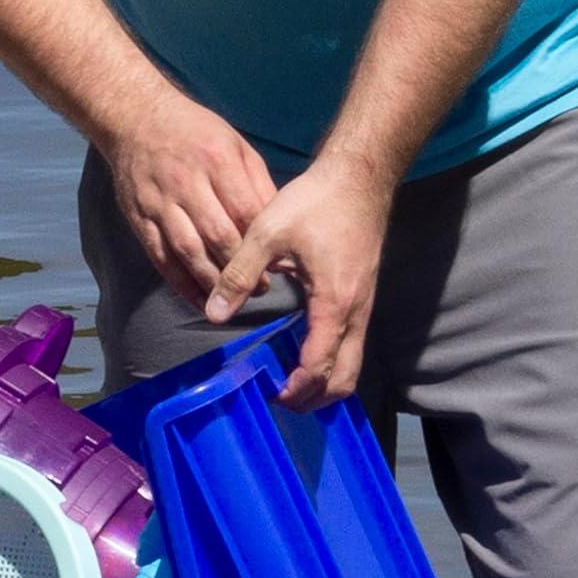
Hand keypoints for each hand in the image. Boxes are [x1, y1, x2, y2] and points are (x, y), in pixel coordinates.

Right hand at [105, 90, 278, 312]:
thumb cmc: (194, 134)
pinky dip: (181, 284)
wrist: (137, 120)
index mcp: (217, 159)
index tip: (277, 264)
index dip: (263, 242)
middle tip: (260, 289)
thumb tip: (276, 225)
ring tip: (232, 299)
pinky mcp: (139, 219)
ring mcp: (160, 203)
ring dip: (212, 282)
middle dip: (242, 268)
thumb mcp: (234, 144)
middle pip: (218, 235)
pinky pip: (162, 259)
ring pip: (189, 252)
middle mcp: (187, 182)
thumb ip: (256, 183)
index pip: (245, 210)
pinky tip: (199, 300)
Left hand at [205, 152, 394, 409]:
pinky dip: (329, 364)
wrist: (360, 176)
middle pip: (343, 380)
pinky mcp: (361, 300)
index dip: (295, 388)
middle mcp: (356, 313)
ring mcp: (363, 308)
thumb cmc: (317, 201)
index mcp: (334, 303)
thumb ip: (238, 276)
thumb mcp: (268, 234)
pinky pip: (350, 348)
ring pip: (350, 367)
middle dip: (313, 399)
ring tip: (287, 386)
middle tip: (279, 401)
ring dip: (323, 385)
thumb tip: (214, 314)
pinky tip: (300, 357)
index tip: (269, 394)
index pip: (318, 365)